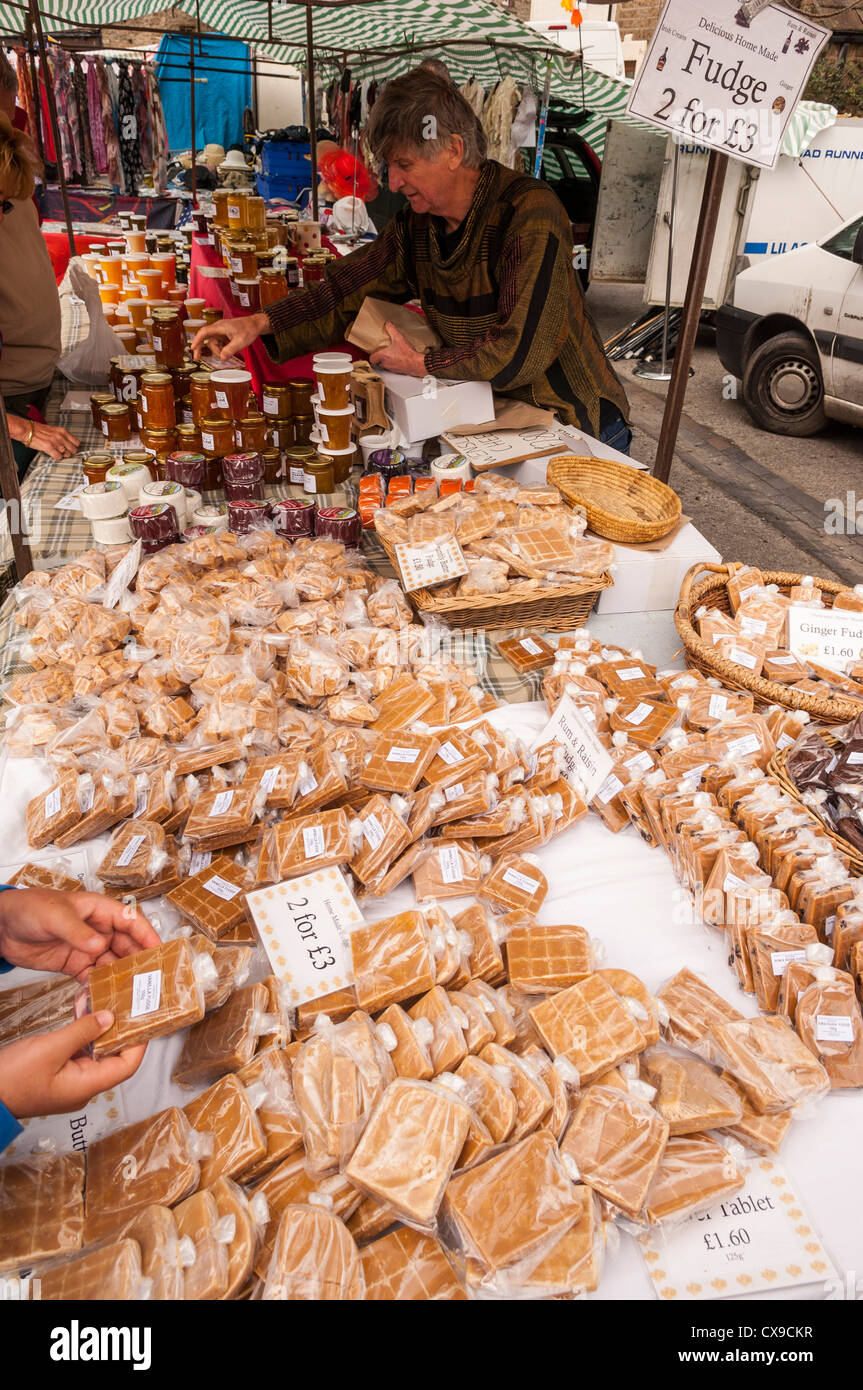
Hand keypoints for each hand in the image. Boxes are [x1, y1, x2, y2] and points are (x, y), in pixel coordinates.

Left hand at [0, 888, 160, 982]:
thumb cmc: (29, 908)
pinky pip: (93, 978)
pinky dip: (100, 988)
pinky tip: (106, 998)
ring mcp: (86, 948)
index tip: (160, 951)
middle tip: (151, 979)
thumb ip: (77, 931)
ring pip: (112, 964)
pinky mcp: (74, 965)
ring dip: (122, 978)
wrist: (2, 926)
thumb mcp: (54, 916)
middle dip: (139, 961)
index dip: (147, 935)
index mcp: (98, 910)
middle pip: (127, 946)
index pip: (131, 921)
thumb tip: (99, 945)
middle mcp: (97, 929)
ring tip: (133, 993)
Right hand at [0, 1012, 145, 1117]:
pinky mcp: (57, 1072)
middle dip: (117, 1028)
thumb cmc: (13, 1079)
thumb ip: (82, 1032)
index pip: (127, 1066)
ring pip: (94, 1051)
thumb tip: (109, 1018)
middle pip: (113, 1056)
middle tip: (122, 1003)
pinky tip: (80, 1012)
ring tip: (98, 1000)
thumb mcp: (50, 1048)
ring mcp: (70, 1080)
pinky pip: (78, 1051)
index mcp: (86, 1086)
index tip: (144, 1019)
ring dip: (97, 1026)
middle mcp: (83, 1086)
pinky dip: (81, 1032)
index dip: (138, 1042)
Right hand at [7, 414, 79, 459]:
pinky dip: (57, 457)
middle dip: (70, 452)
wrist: (28, 430)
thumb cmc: (39, 430)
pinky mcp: (49, 447)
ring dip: (63, 455)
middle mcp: (60, 436)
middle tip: (64, 452)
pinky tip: (53, 454)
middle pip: (73, 450)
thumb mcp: (54, 430)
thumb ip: (62, 436)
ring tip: (57, 452)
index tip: (71, 448)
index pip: (77, 442)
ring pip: (67, 454)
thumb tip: (69, 444)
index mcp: (62, 431)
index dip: (74, 447)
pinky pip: (58, 457)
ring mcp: (55, 442)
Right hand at [191, 312, 269, 362]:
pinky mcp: (224, 334)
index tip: (192, 348)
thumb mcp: (240, 342)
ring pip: (213, 342)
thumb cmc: (249, 330)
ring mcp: (221, 331)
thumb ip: (230, 350)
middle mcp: (218, 328)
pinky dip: (220, 349)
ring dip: (217, 351)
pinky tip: (226, 352)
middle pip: (207, 339)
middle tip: (198, 359)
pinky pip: (218, 343)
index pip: (204, 332)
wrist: (255, 324)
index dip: (197, 340)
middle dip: (204, 349)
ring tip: (226, 356)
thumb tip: (221, 358)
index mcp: (220, 327)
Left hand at [370, 322, 426, 376]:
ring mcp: (392, 368)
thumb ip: (392, 330)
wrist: (416, 363)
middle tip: (383, 353)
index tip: (374, 352)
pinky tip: (399, 358)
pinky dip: (394, 364)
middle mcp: (386, 364)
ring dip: (387, 361)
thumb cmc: (407, 354)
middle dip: (380, 358)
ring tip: (391, 355)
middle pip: (378, 362)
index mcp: (384, 356)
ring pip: (385, 366)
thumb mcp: (399, 338)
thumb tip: (388, 324)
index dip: (372, 356)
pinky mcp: (397, 371)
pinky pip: (393, 368)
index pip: (372, 359)